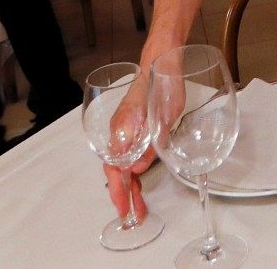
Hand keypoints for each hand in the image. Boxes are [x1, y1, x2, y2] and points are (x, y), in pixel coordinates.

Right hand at [101, 76, 162, 221]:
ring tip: (139, 204)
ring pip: (123, 164)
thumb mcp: (162, 120)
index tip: (124, 208)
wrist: (161, 63)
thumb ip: (149, 146)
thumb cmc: (162, 86)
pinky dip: (134, 171)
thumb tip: (137, 170)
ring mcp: (125, 130)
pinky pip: (129, 155)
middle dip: (124, 194)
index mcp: (121, 131)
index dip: (119, 191)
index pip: (114, 168)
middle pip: (117, 170)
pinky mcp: (133, 128)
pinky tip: (140, 180)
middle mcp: (119, 132)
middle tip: (134, 213)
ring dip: (130, 185)